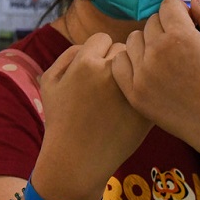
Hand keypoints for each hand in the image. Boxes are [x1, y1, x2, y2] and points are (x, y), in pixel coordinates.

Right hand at [33, 32, 152, 199]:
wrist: (76, 160)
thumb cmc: (61, 120)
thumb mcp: (49, 82)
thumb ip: (68, 55)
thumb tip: (92, 44)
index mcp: (86, 63)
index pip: (102, 39)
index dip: (97, 53)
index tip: (93, 70)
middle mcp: (111, 73)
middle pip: (124, 49)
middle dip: (118, 62)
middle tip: (107, 84)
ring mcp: (131, 91)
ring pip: (140, 66)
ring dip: (133, 74)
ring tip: (117, 96)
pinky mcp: (145, 108)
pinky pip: (150, 87)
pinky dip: (143, 93)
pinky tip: (128, 107)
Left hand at [111, 0, 199, 166]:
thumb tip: (191, 0)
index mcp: (181, 36)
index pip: (167, 5)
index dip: (180, 13)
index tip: (189, 26)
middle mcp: (157, 52)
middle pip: (150, 22)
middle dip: (166, 28)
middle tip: (181, 48)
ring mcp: (142, 74)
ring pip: (133, 40)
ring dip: (147, 44)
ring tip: (166, 59)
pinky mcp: (134, 93)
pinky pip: (120, 64)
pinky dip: (131, 62)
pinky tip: (148, 70)